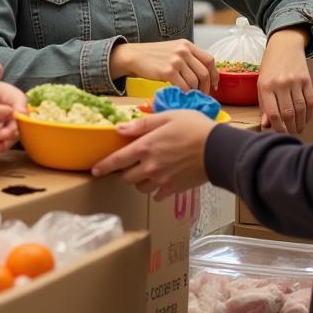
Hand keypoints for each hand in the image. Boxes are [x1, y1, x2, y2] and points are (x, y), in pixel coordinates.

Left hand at [91, 111, 216, 199]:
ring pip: (140, 187)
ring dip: (140, 180)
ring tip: (148, 170)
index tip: (94, 170)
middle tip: (131, 163)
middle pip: (126, 177)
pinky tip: (162, 180)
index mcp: (145, 147)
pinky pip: (157, 195)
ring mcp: (161, 180)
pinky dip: (156, 189)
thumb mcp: (167, 117)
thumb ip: (142, 125)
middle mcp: (150, 167)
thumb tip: (119, 129)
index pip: (116, 160)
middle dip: (125, 171)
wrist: (218, 149)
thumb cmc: (194, 127)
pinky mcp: (174, 189)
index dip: (103, 166)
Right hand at [110, 40, 218, 92]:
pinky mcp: (168, 71)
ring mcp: (176, 61)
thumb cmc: (152, 55)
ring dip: (194, 92)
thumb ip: (187, 57)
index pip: (209, 60)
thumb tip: (202, 75)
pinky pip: (184, 87)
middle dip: (206, 87)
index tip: (214, 85)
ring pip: (195, 82)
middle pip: (204, 73)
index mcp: (187, 45)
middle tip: (203, 95)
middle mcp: (184, 51)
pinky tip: (182, 96)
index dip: (214, 75)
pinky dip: (185, 94)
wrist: (133, 56)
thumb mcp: (173, 50)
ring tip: (190, 96)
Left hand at [257, 28, 312, 134]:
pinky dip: (308, 114)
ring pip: (300, 109)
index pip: (273, 113)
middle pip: (288, 113)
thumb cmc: (270, 67)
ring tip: (297, 129)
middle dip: (289, 127)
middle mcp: (281, 84)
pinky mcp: (307, 80)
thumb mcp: (261, 84)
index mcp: (266, 86)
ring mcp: (295, 82)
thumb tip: (266, 125)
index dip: (277, 127)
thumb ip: (264, 105)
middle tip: (290, 134)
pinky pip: (310, 102)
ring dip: (299, 123)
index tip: (280, 133)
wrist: (285, 46)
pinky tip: (305, 120)